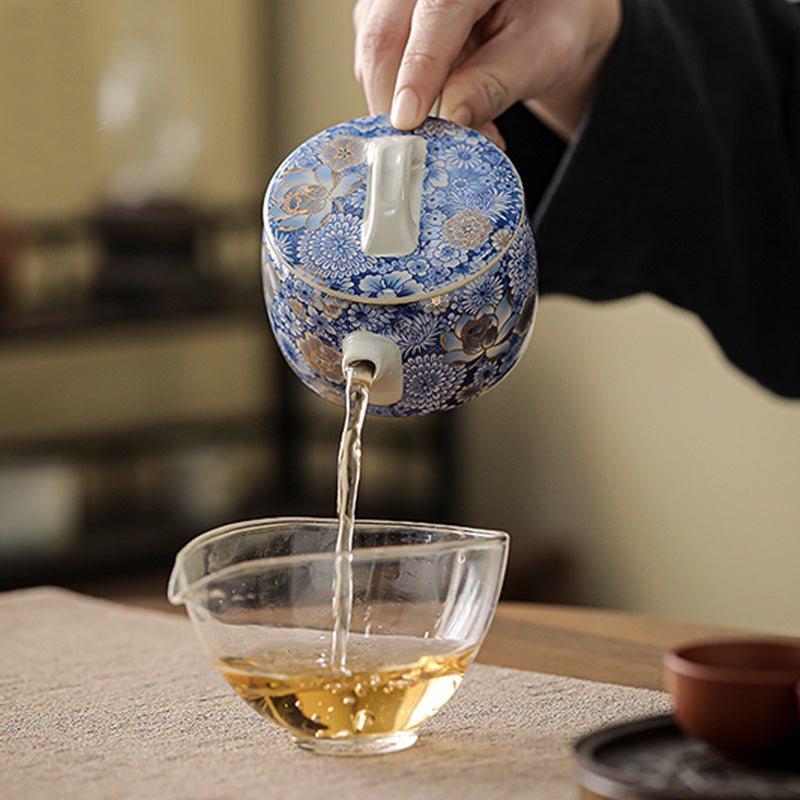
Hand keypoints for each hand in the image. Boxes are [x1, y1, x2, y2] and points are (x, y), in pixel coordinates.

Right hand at [353, 0, 620, 142]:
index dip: (419, 70)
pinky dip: (396, 96)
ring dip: (398, 103)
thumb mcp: (542, 53)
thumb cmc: (550, 21)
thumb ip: (497, 84)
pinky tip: (432, 110)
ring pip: (371, 51)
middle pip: (385, 34)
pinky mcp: (381, 13)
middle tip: (427, 147)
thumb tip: (453, 119)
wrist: (542, 10)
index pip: (436, 13)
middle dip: (396, 101)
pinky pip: (372, 61)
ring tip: (448, 129)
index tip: (409, 121)